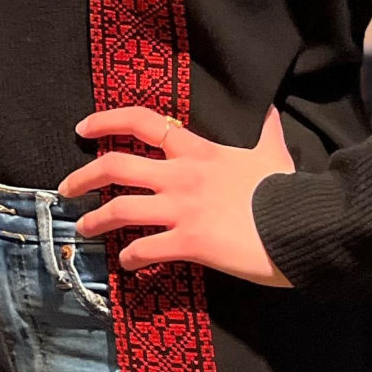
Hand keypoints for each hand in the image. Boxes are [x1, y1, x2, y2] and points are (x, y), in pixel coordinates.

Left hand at [59, 106, 295, 286]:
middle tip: (66, 188)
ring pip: (120, 210)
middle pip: (115, 167)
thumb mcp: (273, 152)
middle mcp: (180, 177)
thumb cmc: (287, 189)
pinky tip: (127, 264)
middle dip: (83, 176)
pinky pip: (146, 250)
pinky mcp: (189, 243)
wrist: (305, 223)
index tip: (83, 128)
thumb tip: (268, 107)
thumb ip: (265, 130)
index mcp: (197, 152)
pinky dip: (131, 258)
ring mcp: (182, 210)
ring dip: (95, 220)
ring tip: (83, 229)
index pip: (143, 123)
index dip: (106, 121)